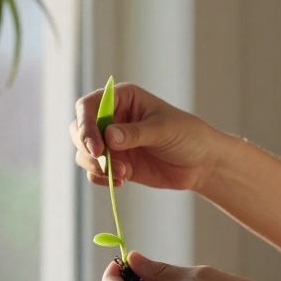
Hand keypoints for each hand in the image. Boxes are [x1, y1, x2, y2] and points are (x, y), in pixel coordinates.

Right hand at [69, 82, 227, 192]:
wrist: (201, 163)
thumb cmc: (188, 135)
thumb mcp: (163, 130)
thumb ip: (135, 133)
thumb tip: (108, 136)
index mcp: (122, 99)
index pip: (88, 106)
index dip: (85, 125)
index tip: (96, 147)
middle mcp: (112, 118)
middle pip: (79, 129)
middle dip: (88, 148)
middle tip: (105, 162)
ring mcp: (111, 142)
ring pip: (83, 152)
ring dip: (96, 166)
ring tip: (122, 174)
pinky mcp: (115, 163)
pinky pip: (94, 171)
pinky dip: (101, 178)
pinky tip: (122, 180)